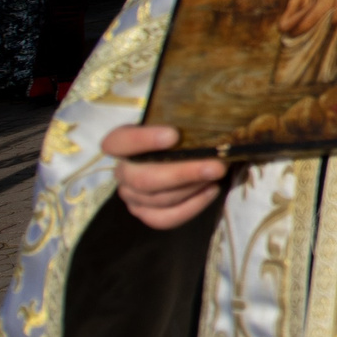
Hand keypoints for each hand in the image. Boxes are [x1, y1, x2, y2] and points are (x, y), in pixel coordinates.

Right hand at [105, 124, 226, 228]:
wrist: (191, 153)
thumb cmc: (185, 132)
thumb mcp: (185, 120)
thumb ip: (190, 118)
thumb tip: (218, 120)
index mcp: (123, 143)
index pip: (117, 142)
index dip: (141, 140)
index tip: (174, 134)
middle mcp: (123, 172)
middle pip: (143, 179)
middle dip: (183, 173)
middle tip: (217, 166)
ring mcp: (132, 195)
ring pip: (158, 199)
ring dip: (193, 187)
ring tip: (218, 174)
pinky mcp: (145, 213)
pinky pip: (165, 218)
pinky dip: (191, 207)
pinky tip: (212, 190)